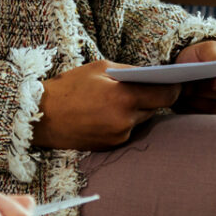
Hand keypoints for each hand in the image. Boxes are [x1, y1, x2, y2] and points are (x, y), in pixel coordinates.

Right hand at [32, 61, 180, 149]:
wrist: (39, 117)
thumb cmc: (69, 87)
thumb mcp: (100, 68)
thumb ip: (132, 72)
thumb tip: (156, 73)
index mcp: (124, 98)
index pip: (167, 95)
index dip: (174, 87)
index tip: (175, 81)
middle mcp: (125, 121)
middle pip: (156, 108)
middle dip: (153, 97)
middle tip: (145, 87)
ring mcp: (118, 136)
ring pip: (142, 120)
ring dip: (138, 110)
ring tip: (120, 99)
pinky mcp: (111, 147)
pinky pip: (128, 131)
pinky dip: (124, 121)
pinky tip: (109, 113)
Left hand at [172, 41, 215, 114]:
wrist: (191, 73)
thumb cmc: (202, 58)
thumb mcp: (207, 48)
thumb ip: (215, 54)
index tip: (213, 82)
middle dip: (208, 91)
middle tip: (189, 86)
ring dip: (200, 101)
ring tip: (186, 92)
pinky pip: (213, 120)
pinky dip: (198, 111)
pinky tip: (189, 102)